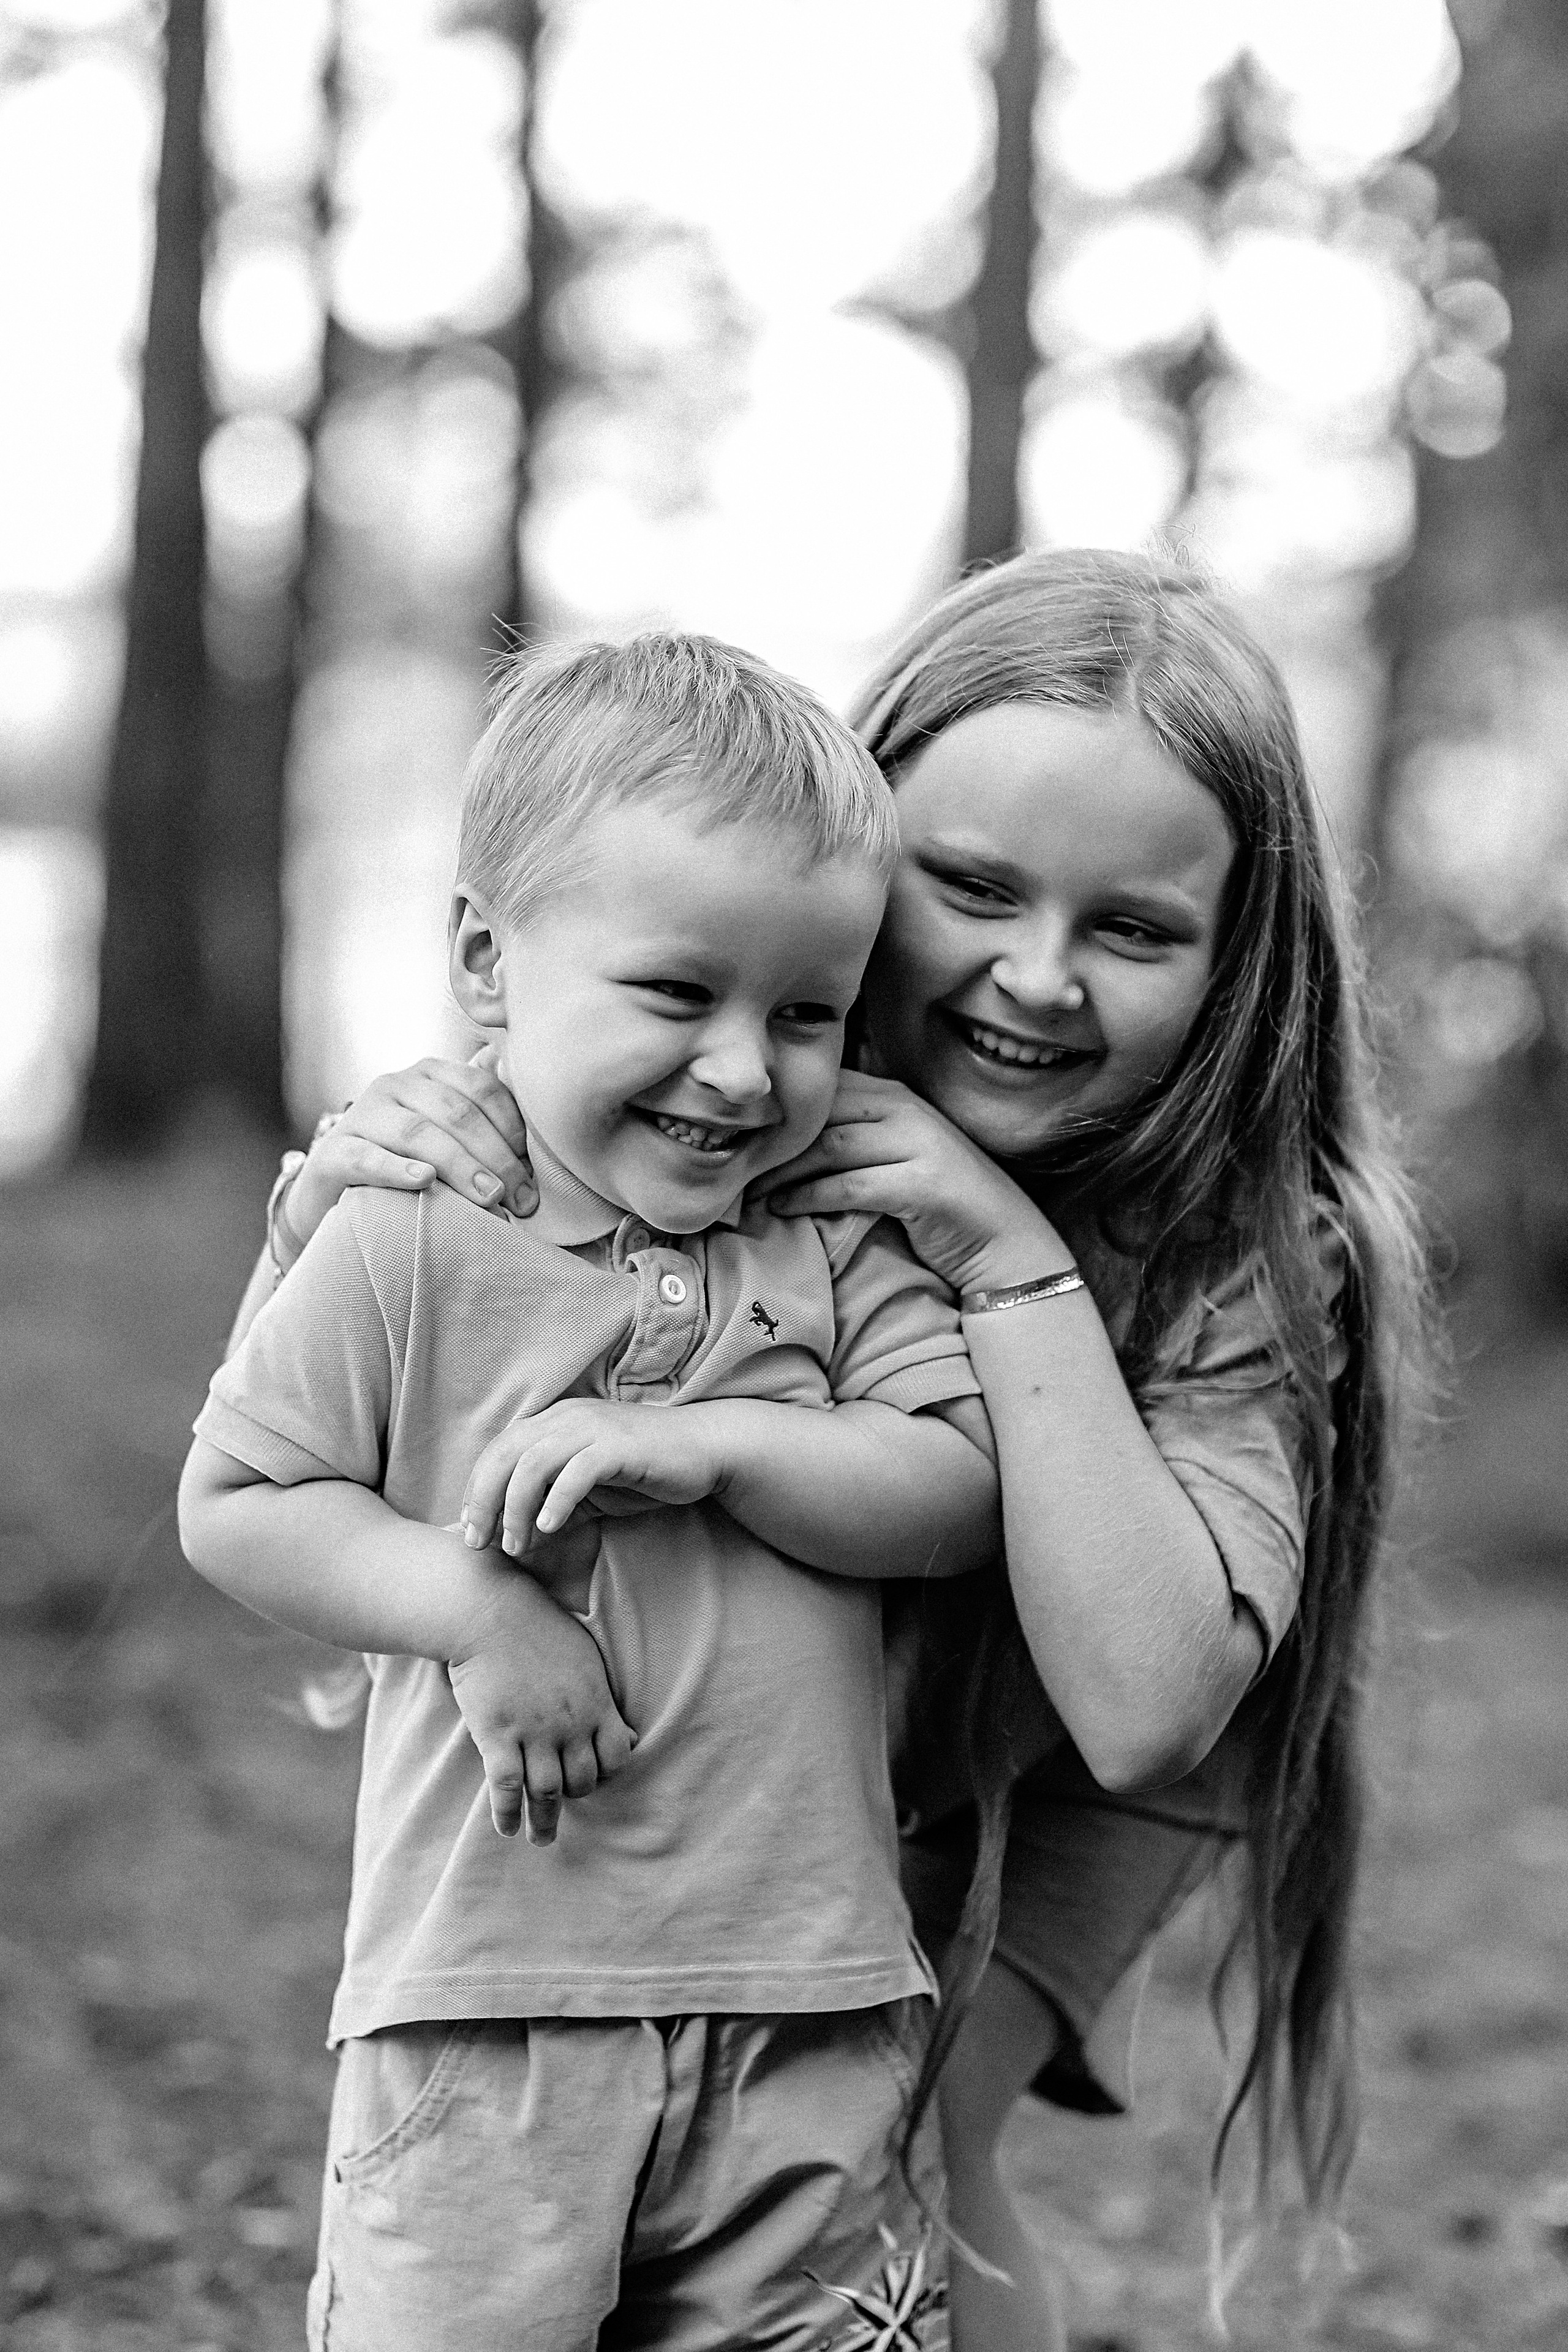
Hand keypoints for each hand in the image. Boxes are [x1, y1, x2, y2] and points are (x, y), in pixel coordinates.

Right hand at [287, 1050, 534, 1246]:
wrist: (334, 1195)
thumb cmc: (406, 1166)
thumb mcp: (446, 1141)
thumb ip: (484, 1129)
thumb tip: (538, 1136)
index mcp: (430, 1075)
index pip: (482, 1089)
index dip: (514, 1130)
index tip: (534, 1175)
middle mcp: (395, 1085)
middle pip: (456, 1113)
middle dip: (496, 1157)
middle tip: (521, 1199)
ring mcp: (362, 1115)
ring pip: (418, 1133)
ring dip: (460, 1166)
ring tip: (490, 1197)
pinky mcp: (333, 1152)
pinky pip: (367, 1158)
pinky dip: (398, 1170)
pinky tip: (424, 1181)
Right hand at [444, 1551, 636, 1844]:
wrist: (491, 1613)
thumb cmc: (541, 1628)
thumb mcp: (587, 1659)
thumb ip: (604, 1699)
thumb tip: (627, 1735)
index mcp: (596, 1703)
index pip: (618, 1757)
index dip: (607, 1772)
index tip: (593, 1776)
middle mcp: (570, 1724)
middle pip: (583, 1781)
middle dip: (574, 1795)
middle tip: (563, 1802)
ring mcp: (533, 1733)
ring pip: (547, 1793)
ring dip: (545, 1823)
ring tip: (542, 1838)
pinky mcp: (497, 1736)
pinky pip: (506, 1789)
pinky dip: (508, 1815)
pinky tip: (507, 1829)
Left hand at [461, 1399, 729, 1561]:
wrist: (703, 1449)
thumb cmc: (643, 1470)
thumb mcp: (588, 1491)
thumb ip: (551, 1505)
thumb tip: (514, 1539)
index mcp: (554, 1422)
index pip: (498, 1451)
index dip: (476, 1490)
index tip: (470, 1529)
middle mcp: (566, 1418)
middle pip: (505, 1456)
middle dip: (485, 1502)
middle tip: (479, 1544)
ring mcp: (593, 1429)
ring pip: (534, 1464)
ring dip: (516, 1508)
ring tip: (516, 1545)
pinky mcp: (618, 1446)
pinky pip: (577, 1472)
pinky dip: (557, 1501)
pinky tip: (551, 1528)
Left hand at [759, 1070, 1068, 1294]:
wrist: (1006, 1242)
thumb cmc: (940, 1205)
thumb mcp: (894, 1157)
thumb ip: (851, 1139)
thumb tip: (782, 1143)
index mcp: (895, 1095)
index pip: (822, 1090)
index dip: (776, 1113)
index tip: (736, 1139)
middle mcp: (906, 1110)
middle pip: (819, 1114)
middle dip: (770, 1142)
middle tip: (729, 1168)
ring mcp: (917, 1143)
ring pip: (829, 1148)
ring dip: (780, 1173)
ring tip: (746, 1194)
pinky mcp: (922, 1184)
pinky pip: (849, 1185)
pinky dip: (808, 1197)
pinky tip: (782, 1209)